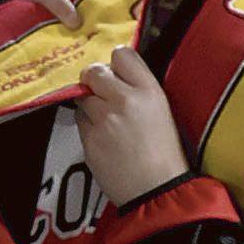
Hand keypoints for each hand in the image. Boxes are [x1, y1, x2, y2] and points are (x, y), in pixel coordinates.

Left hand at [75, 46, 189, 206]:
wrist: (157, 190)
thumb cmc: (164, 154)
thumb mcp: (162, 110)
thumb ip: (139, 88)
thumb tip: (117, 74)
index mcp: (149, 90)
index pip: (122, 54)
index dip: (115, 63)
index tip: (116, 73)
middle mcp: (125, 99)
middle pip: (94, 71)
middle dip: (95, 80)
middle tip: (103, 93)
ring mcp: (104, 119)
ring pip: (83, 95)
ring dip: (89, 102)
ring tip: (105, 119)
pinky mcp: (89, 138)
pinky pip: (79, 118)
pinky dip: (87, 123)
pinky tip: (103, 136)